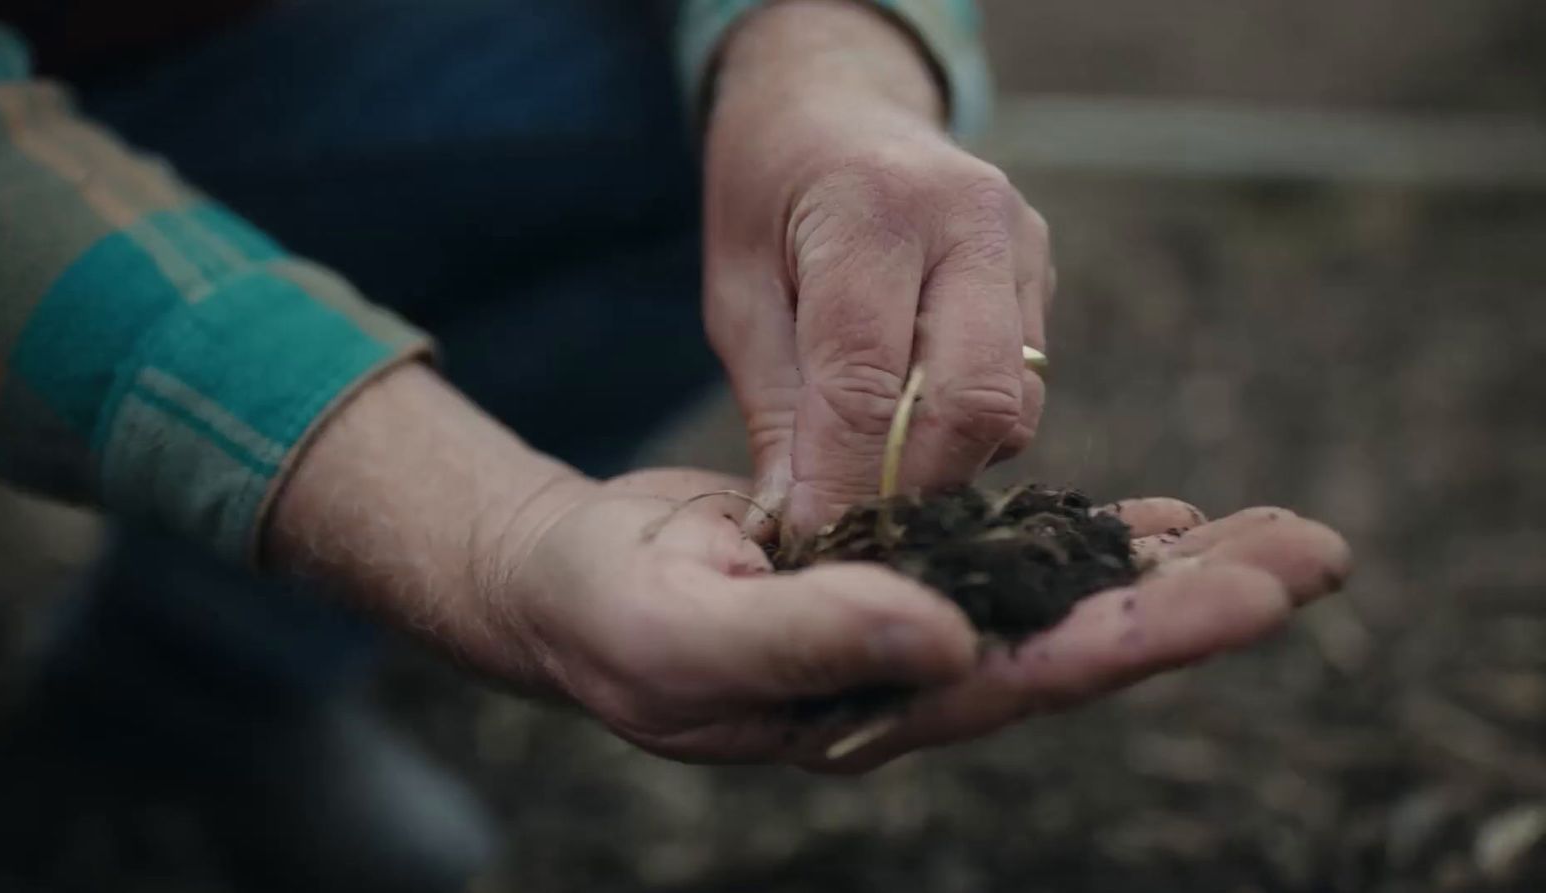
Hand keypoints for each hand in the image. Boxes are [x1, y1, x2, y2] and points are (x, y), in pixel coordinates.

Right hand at [500, 473, 1349, 768]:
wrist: (566, 581)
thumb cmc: (605, 614)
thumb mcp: (680, 633)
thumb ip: (808, 643)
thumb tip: (947, 636)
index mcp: (868, 708)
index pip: (1025, 679)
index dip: (1136, 637)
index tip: (1246, 597)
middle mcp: (909, 681)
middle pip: (1077, 646)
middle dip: (1197, 606)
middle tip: (1314, 555)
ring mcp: (910, 633)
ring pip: (1060, 604)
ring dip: (1170, 570)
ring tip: (1274, 531)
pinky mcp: (899, 577)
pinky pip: (1013, 561)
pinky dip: (1089, 538)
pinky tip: (1159, 517)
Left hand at [703, 1, 1052, 534]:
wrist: (836, 108)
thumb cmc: (770, 201)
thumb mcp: (738, 296)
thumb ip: (777, 411)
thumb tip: (798, 526)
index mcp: (874, 208)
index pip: (871, 381)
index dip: (842, 479)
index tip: (811, 539)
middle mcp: (971, 219)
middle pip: (972, 403)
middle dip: (911, 488)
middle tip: (855, 529)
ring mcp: (1025, 242)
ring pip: (1012, 407)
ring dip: (944, 464)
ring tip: (874, 475)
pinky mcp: (1046, 270)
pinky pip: (1024, 385)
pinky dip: (967, 430)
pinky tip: (912, 427)